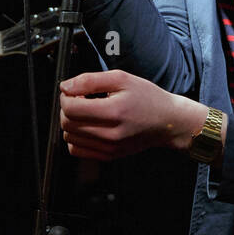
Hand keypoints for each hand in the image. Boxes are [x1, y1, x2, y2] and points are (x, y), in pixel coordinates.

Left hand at [59, 70, 209, 160]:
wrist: (168, 122)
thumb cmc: (148, 98)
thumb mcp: (122, 78)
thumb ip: (90, 80)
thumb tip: (65, 86)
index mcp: (115, 111)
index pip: (71, 108)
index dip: (66, 96)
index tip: (73, 91)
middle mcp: (111, 134)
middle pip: (67, 123)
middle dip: (67, 108)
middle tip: (80, 99)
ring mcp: (109, 148)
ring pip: (69, 137)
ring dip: (71, 123)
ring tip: (86, 112)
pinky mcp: (109, 156)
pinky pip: (76, 151)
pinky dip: (76, 138)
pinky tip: (88, 126)